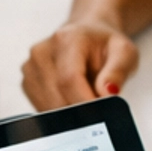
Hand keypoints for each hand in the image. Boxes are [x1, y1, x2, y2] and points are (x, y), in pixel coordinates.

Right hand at [22, 17, 139, 109]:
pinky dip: (58, 110)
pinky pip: (41, 108)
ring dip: (69, 111)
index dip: (85, 103)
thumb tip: (108, 92)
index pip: (69, 79)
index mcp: (67, 39)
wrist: (88, 36)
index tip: (100, 115)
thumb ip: (118, 71)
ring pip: (48, 106)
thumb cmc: (104, 44)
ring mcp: (31, 67)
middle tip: (97, 105)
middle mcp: (43, 52)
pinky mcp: (27, 82)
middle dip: (80, 110)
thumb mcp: (124, 53)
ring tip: (84, 94)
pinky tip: (70, 97)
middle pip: (57, 97)